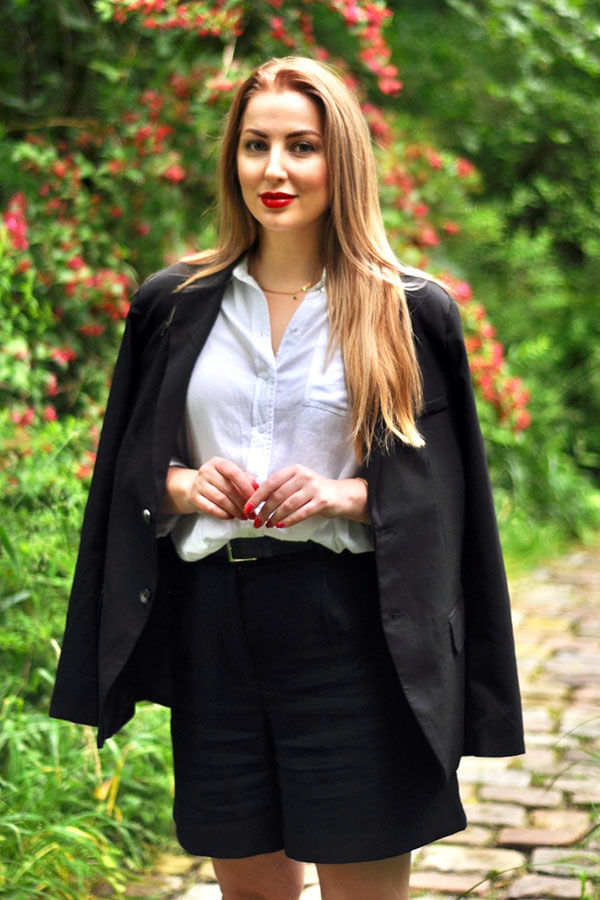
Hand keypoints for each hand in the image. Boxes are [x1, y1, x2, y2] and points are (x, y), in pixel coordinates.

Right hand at [162, 457, 258, 519]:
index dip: (246, 486)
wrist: (194, 487)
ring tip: (243, 516)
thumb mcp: (231, 476)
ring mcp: (198, 484)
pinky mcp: (193, 497)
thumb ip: (245, 479)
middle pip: (228, 489)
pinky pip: (211, 508)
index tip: (255, 498)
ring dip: (235, 510)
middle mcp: (206, 471)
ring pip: (221, 500)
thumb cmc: (218, 481)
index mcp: (217, 462)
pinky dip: (223, 514)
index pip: (234, 473)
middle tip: (251, 513)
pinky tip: (231, 516)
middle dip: (242, 503)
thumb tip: (257, 487)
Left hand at [242, 465, 368, 528]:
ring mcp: (313, 488)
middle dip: (264, 510)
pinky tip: (280, 525)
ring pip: (288, 505)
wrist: (340, 495)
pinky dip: (288, 520)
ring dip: (274, 517)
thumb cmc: (313, 491)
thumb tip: (255, 499)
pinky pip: (301, 513)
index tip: (247, 508)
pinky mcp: (322, 501)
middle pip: (277, 495)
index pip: (270, 483)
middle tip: (256, 521)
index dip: (256, 497)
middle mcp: (303, 476)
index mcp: (294, 470)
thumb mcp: (297, 483)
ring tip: (267, 525)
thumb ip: (280, 487)